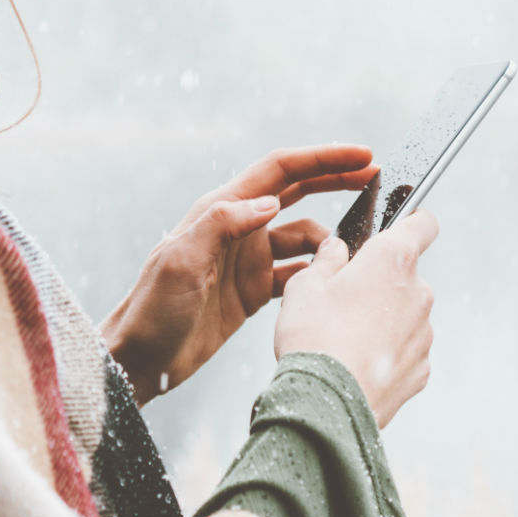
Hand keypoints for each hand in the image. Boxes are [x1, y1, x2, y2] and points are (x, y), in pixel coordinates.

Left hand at [101, 145, 378, 404]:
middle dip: (337, 179)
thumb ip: (222, 225)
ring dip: (332, 236)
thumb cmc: (152, 310)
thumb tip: (270, 202)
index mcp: (222, 211)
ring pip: (304, 234)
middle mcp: (239, 228)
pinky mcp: (255, 291)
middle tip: (377, 175)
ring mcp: (249, 259)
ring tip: (359, 249)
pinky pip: (299, 272)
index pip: (281, 170)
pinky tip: (339, 278)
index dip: (324, 158)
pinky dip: (321, 271)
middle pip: (298, 191)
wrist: (140, 361)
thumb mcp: (180, 261)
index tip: (364, 155)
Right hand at [274, 210, 438, 428]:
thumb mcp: (304, 286)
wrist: (325, 405)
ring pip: (406, 315)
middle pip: (406, 275)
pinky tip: (358, 363)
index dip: (411, 222)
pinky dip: (388, 353)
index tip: (399, 227)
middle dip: (381, 282)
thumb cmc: (313, 338)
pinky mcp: (422, 368)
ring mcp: (424, 332)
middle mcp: (418, 291)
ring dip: (385, 320)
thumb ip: (326, 260)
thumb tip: (336, 249)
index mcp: (392, 259)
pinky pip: (406, 350)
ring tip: (346, 339)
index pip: (422, 222)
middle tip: (344, 301)